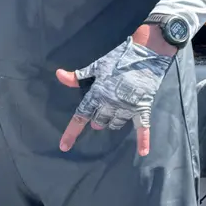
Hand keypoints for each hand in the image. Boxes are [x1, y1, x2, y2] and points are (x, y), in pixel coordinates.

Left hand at [56, 25, 176, 156]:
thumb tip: (59, 75)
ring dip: (112, 121)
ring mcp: (127, 107)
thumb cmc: (120, 58)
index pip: (80, 116)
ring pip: (116, 123)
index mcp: (97, 94)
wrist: (147, 53)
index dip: (71, 132)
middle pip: (99, 121)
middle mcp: (111, 103)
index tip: (64, 146)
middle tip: (100, 112)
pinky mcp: (142, 107)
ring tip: (114, 113)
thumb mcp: (97, 65)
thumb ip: (78, 76)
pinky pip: (143, 127)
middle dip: (97, 119)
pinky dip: (143, 140)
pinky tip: (143, 152)